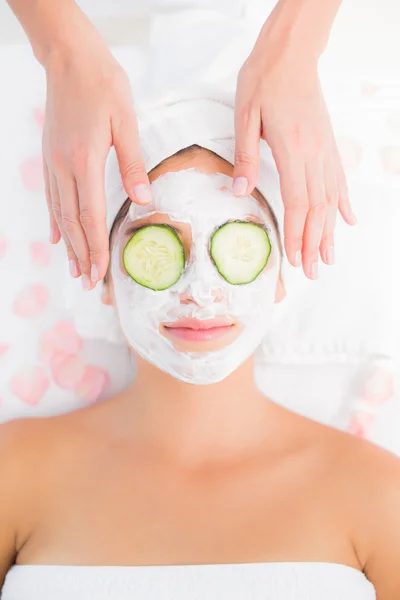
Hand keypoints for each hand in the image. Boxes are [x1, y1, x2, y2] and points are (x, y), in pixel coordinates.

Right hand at [42, 39, 150, 290]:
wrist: (70, 59)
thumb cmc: (103, 86)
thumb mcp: (125, 122)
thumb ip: (132, 164)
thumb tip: (144, 200)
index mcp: (85, 160)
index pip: (90, 216)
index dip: (95, 249)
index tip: (100, 275)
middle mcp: (63, 167)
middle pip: (72, 222)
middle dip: (81, 255)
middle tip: (88, 283)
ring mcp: (53, 163)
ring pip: (59, 213)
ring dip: (68, 244)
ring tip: (73, 268)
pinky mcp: (50, 156)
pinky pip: (51, 196)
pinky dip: (54, 220)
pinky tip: (55, 236)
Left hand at [233, 40, 355, 279]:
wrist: (290, 54)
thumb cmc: (263, 82)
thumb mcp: (245, 116)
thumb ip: (245, 157)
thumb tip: (239, 192)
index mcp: (293, 149)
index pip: (298, 201)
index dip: (297, 233)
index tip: (296, 259)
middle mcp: (315, 153)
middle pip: (317, 207)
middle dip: (314, 242)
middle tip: (313, 271)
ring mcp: (325, 149)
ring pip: (331, 198)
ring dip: (329, 230)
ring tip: (330, 257)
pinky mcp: (327, 144)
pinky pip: (339, 179)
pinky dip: (344, 203)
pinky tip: (349, 220)